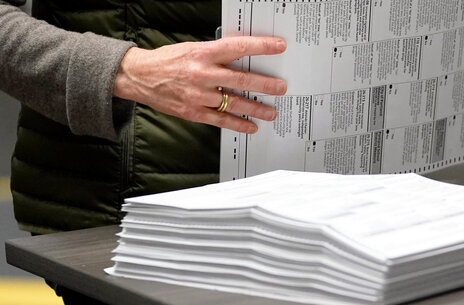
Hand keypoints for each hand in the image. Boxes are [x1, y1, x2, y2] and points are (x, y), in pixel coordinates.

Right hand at [113, 36, 287, 133]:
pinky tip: (251, 126)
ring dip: (256, 108)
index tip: (278, 47)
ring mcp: (198, 95)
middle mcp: (202, 74)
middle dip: (265, 84)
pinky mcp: (193, 112)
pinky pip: (221, 120)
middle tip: (281, 87)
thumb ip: (217, 54)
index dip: (261, 47)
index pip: (238, 47)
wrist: (140, 76)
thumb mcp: (193, 48)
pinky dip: (238, 124)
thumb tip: (243, 57)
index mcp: (203, 53)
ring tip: (271, 111)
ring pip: (234, 103)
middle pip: (241, 79)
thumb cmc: (168, 61)